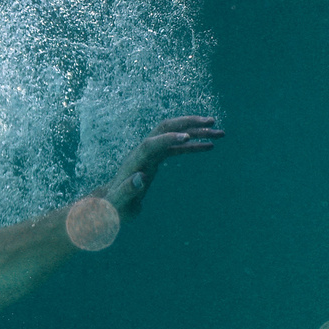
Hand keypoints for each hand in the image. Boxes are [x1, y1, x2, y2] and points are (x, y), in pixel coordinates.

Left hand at [107, 116, 221, 213]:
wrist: (110, 205)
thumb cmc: (114, 206)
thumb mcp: (119, 202)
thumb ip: (127, 190)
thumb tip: (139, 178)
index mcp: (135, 161)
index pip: (151, 144)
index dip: (168, 139)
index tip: (187, 137)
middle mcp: (143, 152)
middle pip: (165, 129)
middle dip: (188, 123)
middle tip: (212, 122)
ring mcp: (150, 154)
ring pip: (174, 135)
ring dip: (196, 131)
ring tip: (219, 133)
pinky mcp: (156, 159)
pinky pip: (177, 148)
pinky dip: (193, 146)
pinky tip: (209, 146)